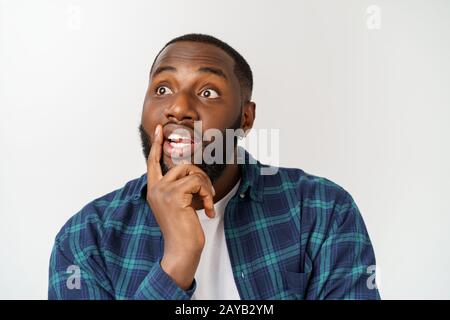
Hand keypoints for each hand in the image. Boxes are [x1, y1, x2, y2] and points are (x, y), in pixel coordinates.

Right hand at [146, 124, 214, 289]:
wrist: (182, 250)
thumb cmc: (183, 230)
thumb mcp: (178, 205)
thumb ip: (178, 187)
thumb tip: (190, 172)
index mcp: (154, 189)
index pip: (153, 161)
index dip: (157, 144)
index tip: (160, 128)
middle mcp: (155, 188)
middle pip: (182, 164)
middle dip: (200, 176)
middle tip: (207, 194)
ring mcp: (162, 191)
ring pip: (191, 171)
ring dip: (205, 186)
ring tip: (206, 202)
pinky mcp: (174, 195)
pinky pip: (198, 182)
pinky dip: (207, 194)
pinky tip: (206, 210)